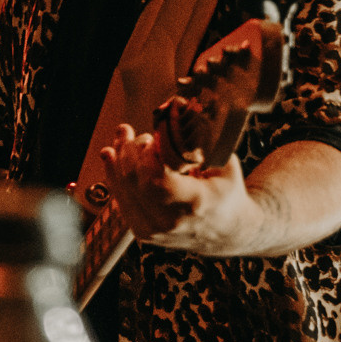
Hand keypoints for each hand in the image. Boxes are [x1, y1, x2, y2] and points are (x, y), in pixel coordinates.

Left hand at [96, 123, 253, 249]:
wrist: (229, 232)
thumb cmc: (227, 193)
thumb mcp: (224, 164)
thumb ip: (201, 139)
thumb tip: (179, 109)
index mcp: (194, 203)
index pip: (156, 179)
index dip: (146, 155)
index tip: (152, 138)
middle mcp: (171, 221)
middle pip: (135, 182)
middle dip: (128, 150)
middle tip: (131, 131)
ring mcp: (154, 230)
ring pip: (122, 190)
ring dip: (116, 159)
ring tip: (120, 136)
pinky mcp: (142, 232)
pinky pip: (121, 200)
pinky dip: (114, 175)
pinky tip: (111, 155)